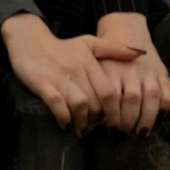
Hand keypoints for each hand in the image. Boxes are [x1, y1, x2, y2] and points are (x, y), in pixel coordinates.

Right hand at [0, 13, 141, 133]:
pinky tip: (65, 124)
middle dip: (97, 119)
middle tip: (96, 129)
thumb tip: (140, 55)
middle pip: (96, 101)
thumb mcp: (89, 43)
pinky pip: (57, 104)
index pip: (109, 90)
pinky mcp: (43, 84)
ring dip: (82, 121)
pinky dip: (64, 117)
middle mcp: (77, 69)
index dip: (114, 111)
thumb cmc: (62, 47)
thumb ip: (114, 49)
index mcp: (90, 61)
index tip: (114, 123)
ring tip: (81, 129)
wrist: (29, 40)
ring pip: (79, 104)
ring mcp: (60, 77)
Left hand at [93, 10, 169, 133]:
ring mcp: (149, 72)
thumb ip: (93, 87)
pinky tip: (159, 117)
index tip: (109, 130)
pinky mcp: (162, 72)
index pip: (112, 96)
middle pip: (132, 99)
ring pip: (151, 96)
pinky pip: (168, 91)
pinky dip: (166, 106)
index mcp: (112, 70)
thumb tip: (88, 117)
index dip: (112, 115)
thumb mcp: (95, 65)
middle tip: (124, 135)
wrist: (126, 28)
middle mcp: (131, 71)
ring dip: (147, 118)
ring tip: (141, 133)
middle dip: (129, 120)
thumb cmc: (107, 55)